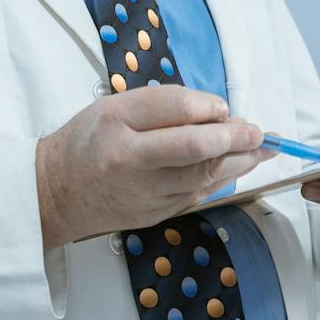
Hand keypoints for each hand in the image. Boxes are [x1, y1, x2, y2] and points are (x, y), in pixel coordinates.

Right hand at [34, 85, 264, 247]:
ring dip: (239, 161)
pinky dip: (223, 179)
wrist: (58, 193)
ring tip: (262, 148)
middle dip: (235, 138)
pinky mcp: (155, 213)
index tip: (224, 108)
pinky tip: (239, 167)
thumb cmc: (88, 142)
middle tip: (260, 133)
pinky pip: (198, 194)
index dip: (208, 107)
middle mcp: (129, 158)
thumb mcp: (114, 108)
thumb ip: (162, 106)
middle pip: (195, 147)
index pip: (175, 107)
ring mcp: (143, 191)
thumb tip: (217, 113)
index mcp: (115, 122)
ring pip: (203, 175)